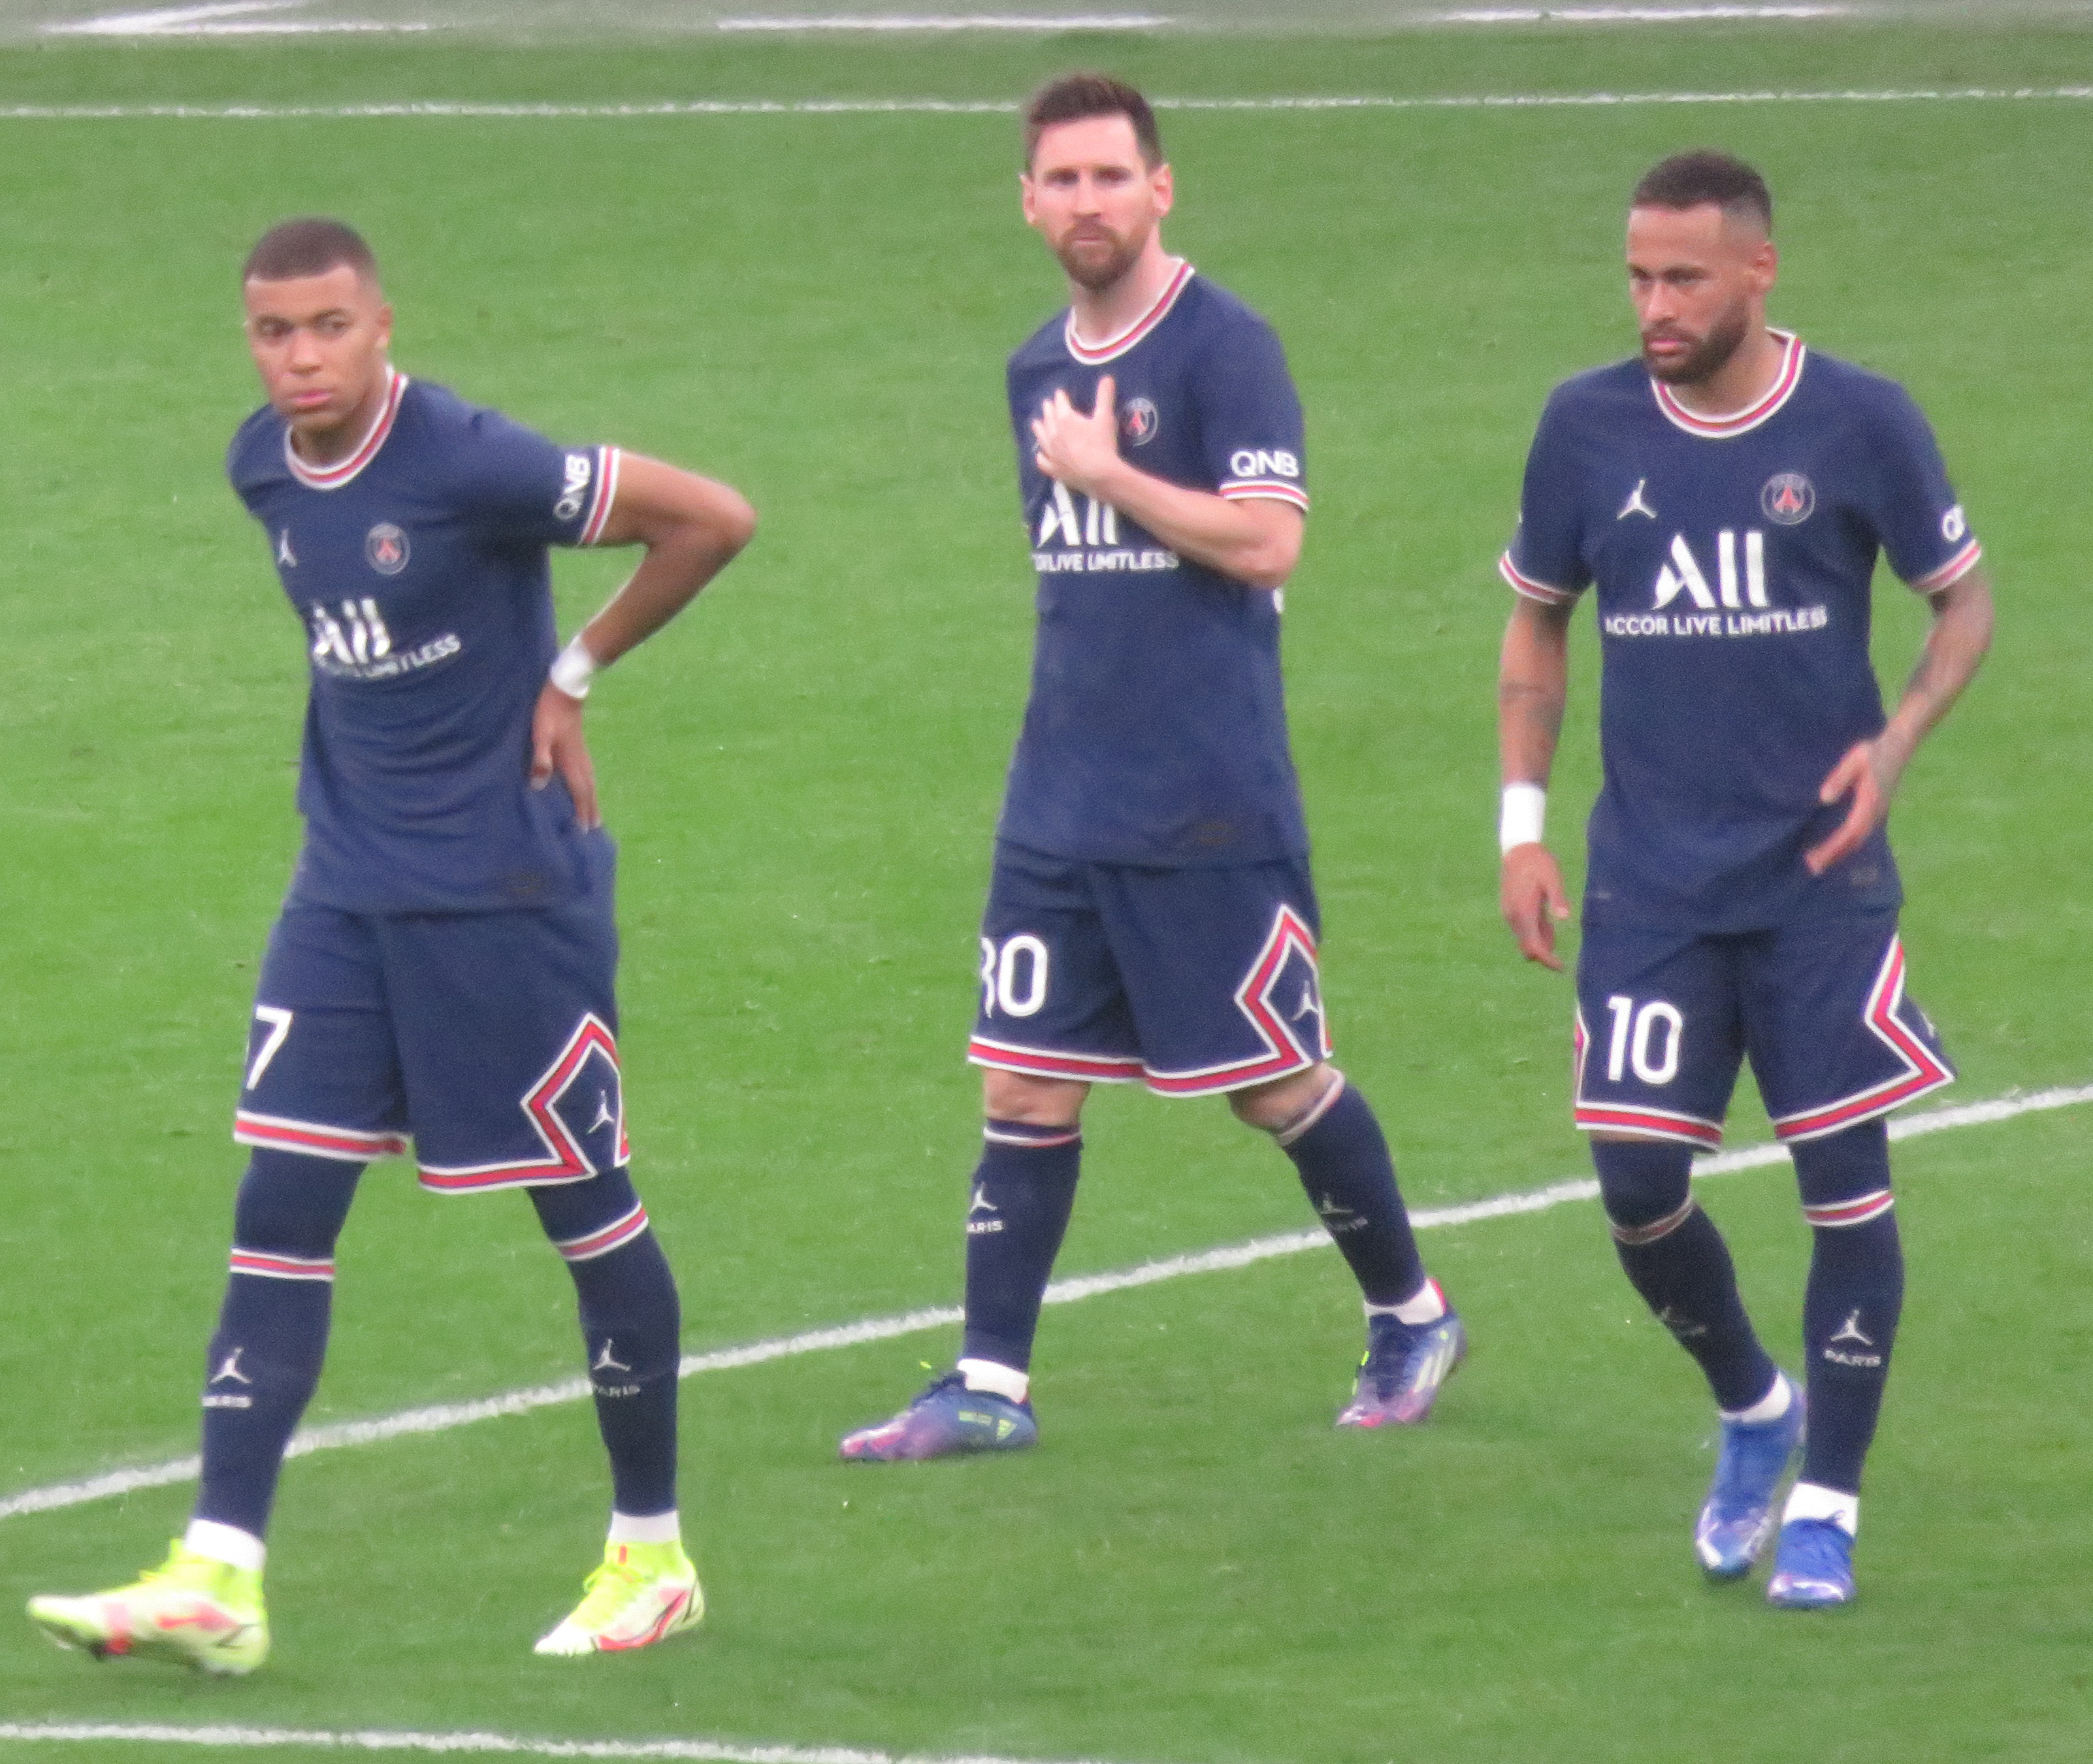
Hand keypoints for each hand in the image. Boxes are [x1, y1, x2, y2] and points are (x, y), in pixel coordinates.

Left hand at [530, 680, 600, 829]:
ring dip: (592, 800)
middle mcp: (581, 762)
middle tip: (595, 829)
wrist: (565, 690)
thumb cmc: (549, 712)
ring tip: (594, 813)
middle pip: (589, 791)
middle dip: (591, 810)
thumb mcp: (540, 734)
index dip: (581, 812)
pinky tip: (587, 786)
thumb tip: (538, 785)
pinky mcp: (580, 748)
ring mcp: (583, 754)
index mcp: (571, 761)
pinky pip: (588, 774)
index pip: (579, 793)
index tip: (584, 830)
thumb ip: (540, 759)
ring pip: (591, 783)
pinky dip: (589, 786)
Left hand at [1031, 374, 1122, 497]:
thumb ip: (1104, 397)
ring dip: (1039, 429)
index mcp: (1065, 419)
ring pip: (1041, 437)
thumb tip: (1107, 377)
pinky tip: (1040, 455)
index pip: (1060, 404)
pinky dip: (1041, 457)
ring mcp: (1052, 452)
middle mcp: (1054, 434)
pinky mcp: (1053, 469)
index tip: (1059, 393)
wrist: (1099, 474)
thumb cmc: (1102, 444)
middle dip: (1048, 409)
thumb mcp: (1105, 417)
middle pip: (1048, 418)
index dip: (1060, 397)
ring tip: (1036, 423)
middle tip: (1047, 404)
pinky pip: (1043, 461)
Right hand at [1501, 843, 1570, 970]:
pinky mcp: (1510, 909)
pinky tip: (1546, 923)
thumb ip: (1557, 898)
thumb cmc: (1539, 863)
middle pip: (1527, 947)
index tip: (1562, 968)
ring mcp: (1509, 914)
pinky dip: (1534, 932)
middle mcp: (1513, 917)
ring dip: (1539, 942)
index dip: (1547, 960)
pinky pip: (1522, 929)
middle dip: (1543, 955)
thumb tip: (1566, 918)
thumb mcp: (1553, 879)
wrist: (1518, 850)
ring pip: (1524, 939)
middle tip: (1561, 960)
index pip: (1534, 946)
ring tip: (1554, 933)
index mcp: (1524, 913)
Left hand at [1804, 737, 1900, 874]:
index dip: (1832, 848)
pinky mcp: (1878, 808)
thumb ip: (1840, 779)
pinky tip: (1838, 846)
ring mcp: (1879, 811)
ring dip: (1841, 851)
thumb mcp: (1855, 760)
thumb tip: (1824, 799)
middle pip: (1854, 841)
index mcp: (1870, 802)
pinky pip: (1863, 831)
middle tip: (1812, 868)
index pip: (1849, 833)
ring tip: (1821, 862)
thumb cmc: (1875, 750)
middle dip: (1834, 855)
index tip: (1815, 860)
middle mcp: (1876, 811)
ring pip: (1860, 838)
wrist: (1901, 744)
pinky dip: (1849, 843)